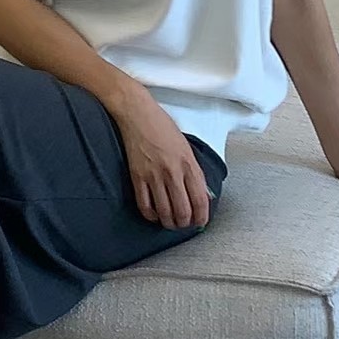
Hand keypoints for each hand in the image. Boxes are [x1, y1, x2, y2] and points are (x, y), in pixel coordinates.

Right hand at [107, 89, 211, 229]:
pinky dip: (150, 215)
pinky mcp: (137, 177)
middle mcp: (173, 172)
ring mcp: (154, 176)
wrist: (138, 115)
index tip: (200, 222)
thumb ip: (193, 171)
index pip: (200, 200)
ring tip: (170, 223)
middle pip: (183, 210)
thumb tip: (199, 193)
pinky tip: (154, 216)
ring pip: (164, 212)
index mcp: (189, 164)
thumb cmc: (162, 127)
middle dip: (184, 223)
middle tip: (183, 224)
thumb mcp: (186, 147)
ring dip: (168, 222)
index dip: (201, 217)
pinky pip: (145, 205)